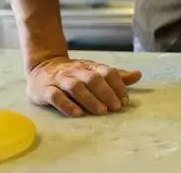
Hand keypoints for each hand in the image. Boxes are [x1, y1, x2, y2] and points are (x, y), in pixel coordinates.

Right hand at [26, 56, 141, 116]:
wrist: (42, 67)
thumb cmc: (74, 73)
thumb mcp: (94, 71)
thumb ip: (115, 75)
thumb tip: (138, 74)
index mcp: (90, 67)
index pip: (107, 72)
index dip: (117, 85)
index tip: (125, 100)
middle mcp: (76, 72)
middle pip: (93, 79)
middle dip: (106, 92)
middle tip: (115, 107)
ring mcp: (60, 80)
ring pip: (75, 87)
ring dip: (90, 99)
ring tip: (101, 111)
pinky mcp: (45, 90)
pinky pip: (55, 96)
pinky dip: (67, 105)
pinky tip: (77, 113)